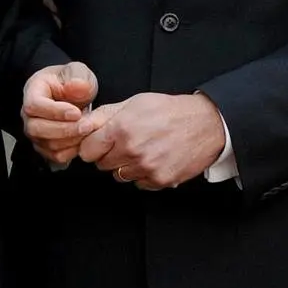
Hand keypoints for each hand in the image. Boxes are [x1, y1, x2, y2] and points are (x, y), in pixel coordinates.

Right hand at [22, 61, 97, 166]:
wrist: (71, 93)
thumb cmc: (71, 81)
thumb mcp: (78, 71)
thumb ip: (78, 77)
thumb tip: (75, 86)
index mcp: (32, 91)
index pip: (34, 105)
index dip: (55, 112)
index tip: (76, 112)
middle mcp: (29, 115)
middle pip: (36, 129)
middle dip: (64, 130)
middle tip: (86, 126)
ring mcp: (35, 132)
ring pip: (47, 144)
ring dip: (70, 141)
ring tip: (87, 131)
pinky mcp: (45, 146)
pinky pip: (55, 155)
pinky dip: (71, 151)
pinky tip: (83, 140)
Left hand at [78, 92, 226, 190]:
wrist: (206, 124)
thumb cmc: (171, 111)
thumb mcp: (135, 103)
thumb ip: (105, 115)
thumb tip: (81, 124)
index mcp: (121, 129)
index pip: (87, 151)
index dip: (93, 145)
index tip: (101, 142)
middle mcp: (132, 150)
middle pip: (102, 165)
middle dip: (110, 155)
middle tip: (128, 142)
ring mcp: (146, 168)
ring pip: (120, 176)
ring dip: (127, 166)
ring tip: (145, 150)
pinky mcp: (160, 180)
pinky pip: (139, 184)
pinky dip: (145, 175)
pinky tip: (156, 159)